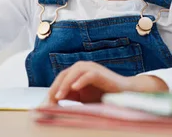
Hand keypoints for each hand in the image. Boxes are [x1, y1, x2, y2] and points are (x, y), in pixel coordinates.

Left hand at [46, 61, 167, 104]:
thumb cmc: (103, 96)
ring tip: (59, 96)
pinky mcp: (100, 73)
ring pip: (74, 72)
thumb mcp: (83, 98)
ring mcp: (92, 68)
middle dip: (56, 86)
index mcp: (77, 72)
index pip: (61, 78)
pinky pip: (89, 75)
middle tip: (51, 99)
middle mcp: (83, 67)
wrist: (124, 94)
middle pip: (65, 73)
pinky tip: (75, 89)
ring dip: (66, 84)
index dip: (53, 88)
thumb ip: (70, 98)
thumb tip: (53, 104)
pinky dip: (81, 81)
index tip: (47, 102)